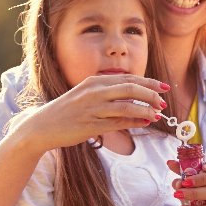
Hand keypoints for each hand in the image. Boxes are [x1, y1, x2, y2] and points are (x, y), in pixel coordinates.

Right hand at [11, 73, 167, 147]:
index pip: (128, 78)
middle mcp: (94, 92)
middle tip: (164, 101)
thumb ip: (109, 94)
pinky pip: (118, 123)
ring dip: (146, 110)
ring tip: (157, 113)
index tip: (164, 87)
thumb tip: (136, 99)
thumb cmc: (67, 111)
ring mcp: (92, 108)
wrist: (42, 126)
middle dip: (151, 94)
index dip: (149, 82)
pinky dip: (134, 122)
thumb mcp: (87, 96)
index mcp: (94, 81)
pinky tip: (145, 122)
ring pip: (127, 106)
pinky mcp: (90, 125)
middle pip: (131, 88)